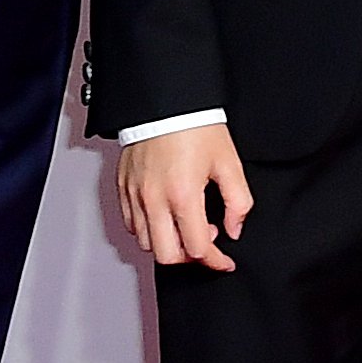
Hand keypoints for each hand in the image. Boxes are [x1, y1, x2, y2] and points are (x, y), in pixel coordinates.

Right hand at [121, 122, 252, 268]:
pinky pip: (130, 224)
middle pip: (167, 255)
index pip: (197, 248)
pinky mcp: (123, 188)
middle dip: (190, 257)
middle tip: (204, 243)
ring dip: (168, 243)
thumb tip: (234, 229)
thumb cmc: (195, 126)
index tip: (224, 261)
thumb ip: (238, 201)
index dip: (215, 261)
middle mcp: (154, 199)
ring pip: (145, 243)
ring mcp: (135, 195)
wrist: (166, 101)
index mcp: (183, 195)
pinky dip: (148, 229)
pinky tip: (165, 216)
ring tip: (185, 225)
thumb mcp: (229, 163)